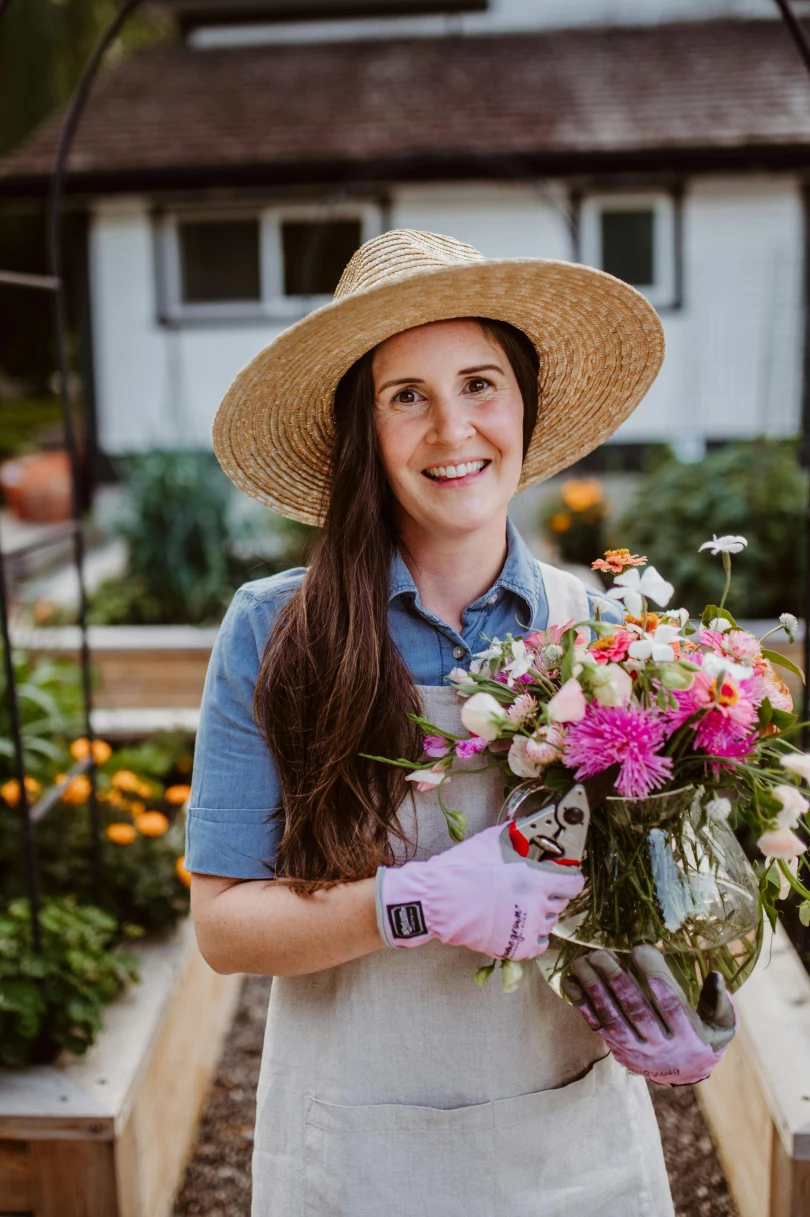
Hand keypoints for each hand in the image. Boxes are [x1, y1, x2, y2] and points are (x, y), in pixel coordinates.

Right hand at [375, 822, 582, 958]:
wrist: (441, 901)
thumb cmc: (465, 868)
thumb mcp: (491, 842)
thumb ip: (514, 835)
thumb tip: (524, 827)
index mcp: (537, 879)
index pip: (574, 883)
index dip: (568, 876)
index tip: (561, 874)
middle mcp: (537, 907)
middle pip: (561, 902)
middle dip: (551, 893)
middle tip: (534, 886)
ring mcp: (527, 930)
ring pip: (549, 922)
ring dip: (541, 913)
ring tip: (523, 905)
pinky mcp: (516, 948)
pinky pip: (538, 944)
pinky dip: (533, 935)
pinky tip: (520, 924)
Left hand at [560, 945, 735, 1085]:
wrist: (685, 1073)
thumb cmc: (704, 1037)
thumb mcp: (722, 1025)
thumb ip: (720, 1001)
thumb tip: (716, 976)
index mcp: (689, 1036)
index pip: (670, 1002)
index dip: (654, 975)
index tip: (639, 948)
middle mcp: (661, 1046)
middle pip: (636, 1009)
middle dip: (616, 978)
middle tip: (601, 953)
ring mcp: (637, 1050)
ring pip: (612, 1017)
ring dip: (594, 988)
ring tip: (582, 961)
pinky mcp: (618, 1048)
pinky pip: (597, 1025)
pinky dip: (581, 1003)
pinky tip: (570, 982)